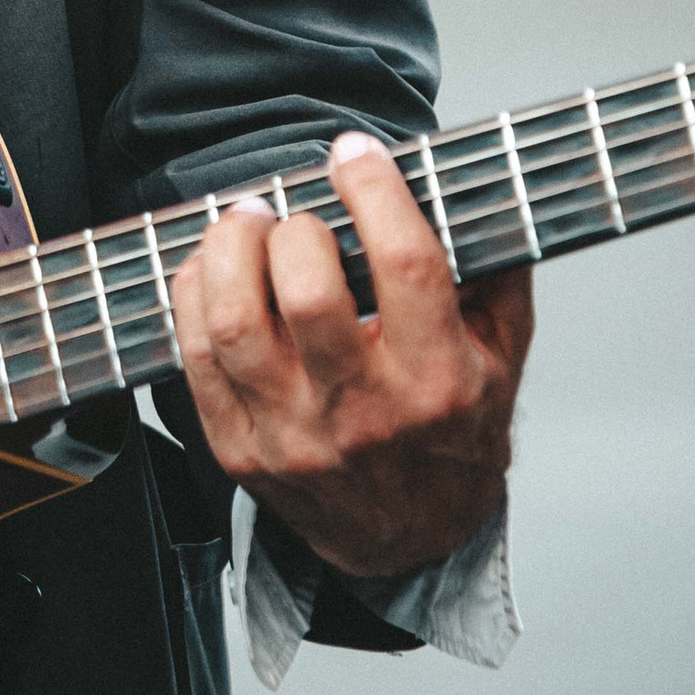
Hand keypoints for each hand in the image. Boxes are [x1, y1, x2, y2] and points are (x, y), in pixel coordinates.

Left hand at [170, 130, 533, 581]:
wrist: (410, 540)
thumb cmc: (454, 436)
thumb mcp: (502, 357)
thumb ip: (495, 274)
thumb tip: (475, 186)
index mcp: (438, 381)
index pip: (404, 266)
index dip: (375, 192)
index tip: (355, 154)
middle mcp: (364, 412)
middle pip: (307, 292)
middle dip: (294, 227)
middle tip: (295, 211)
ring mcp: (294, 435)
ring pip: (235, 324)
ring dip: (230, 251)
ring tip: (246, 224)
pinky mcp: (240, 450)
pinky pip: (194, 358)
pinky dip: (192, 296)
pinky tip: (213, 269)